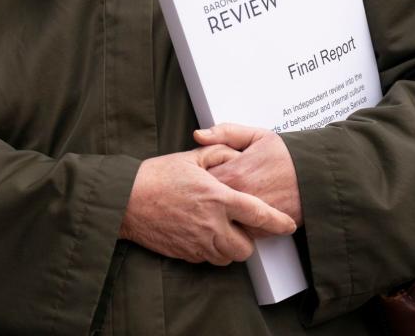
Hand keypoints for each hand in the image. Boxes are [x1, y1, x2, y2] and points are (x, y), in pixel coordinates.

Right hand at [120, 145, 296, 264]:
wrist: (126, 200)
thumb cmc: (156, 176)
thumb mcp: (190, 158)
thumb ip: (217, 154)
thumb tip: (234, 155)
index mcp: (218, 198)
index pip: (258, 214)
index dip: (278, 222)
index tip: (288, 225)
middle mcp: (212, 225)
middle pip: (246, 247)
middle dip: (248, 240)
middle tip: (240, 226)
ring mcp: (198, 242)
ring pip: (228, 257)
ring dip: (229, 247)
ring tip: (220, 230)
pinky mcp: (185, 253)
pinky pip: (207, 259)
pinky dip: (210, 251)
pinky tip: (202, 235)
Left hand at [196, 124, 303, 228]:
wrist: (318, 177)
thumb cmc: (288, 156)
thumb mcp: (256, 135)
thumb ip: (225, 133)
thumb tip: (198, 135)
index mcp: (234, 173)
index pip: (198, 181)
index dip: (196, 179)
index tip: (197, 177)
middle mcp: (240, 197)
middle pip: (207, 204)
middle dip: (204, 199)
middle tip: (204, 192)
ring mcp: (251, 216)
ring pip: (221, 222)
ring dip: (219, 215)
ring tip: (220, 205)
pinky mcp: (262, 230)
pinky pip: (239, 233)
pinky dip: (236, 226)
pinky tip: (238, 214)